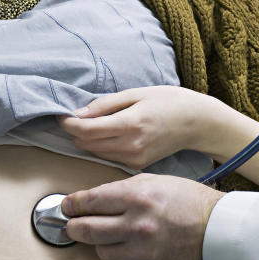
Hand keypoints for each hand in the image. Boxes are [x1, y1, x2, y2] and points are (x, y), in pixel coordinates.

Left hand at [56, 86, 221, 169]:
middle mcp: (130, 146)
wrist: (198, 123)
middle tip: (73, 116)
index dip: (67, 123)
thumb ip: (105, 104)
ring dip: (86, 140)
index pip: (86, 129)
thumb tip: (78, 113)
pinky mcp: (137, 166)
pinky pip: (108, 157)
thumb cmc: (169, 102)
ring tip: (89, 124)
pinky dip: (100, 146)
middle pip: (86, 143)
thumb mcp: (136, 93)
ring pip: (94, 152)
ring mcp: (134, 159)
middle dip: (74, 131)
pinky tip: (106, 134)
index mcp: (130, 124)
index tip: (60, 115)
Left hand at [61, 173, 222, 259]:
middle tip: (72, 225)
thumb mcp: (154, 182)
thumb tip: (89, 200)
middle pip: (86, 230)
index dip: (72, 205)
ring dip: (103, 243)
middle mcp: (137, 226)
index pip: (89, 202)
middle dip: (73, 226)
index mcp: (137, 197)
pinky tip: (137, 249)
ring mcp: (143, 253)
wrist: (221, 232)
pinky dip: (125, 259)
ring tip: (116, 235)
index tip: (66, 207)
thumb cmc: (189, 202)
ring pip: (102, 252)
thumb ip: (120, 190)